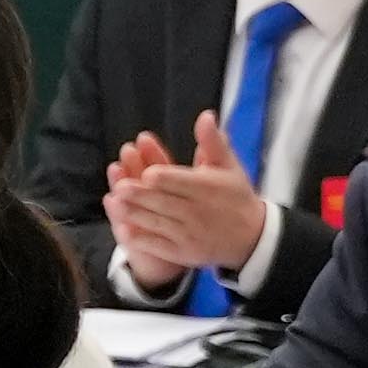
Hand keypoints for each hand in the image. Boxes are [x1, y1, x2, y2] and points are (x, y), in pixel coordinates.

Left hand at [97, 116, 272, 289]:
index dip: (163, 178)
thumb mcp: (229, 167)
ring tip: (115, 202)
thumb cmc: (235, 196)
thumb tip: (205, 116)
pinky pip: (158, 245)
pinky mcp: (183, 252)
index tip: (147, 172)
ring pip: (157, 223)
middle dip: (142, 195)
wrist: (251, 237)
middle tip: (120, 186)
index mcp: (209, 189)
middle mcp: (199, 213)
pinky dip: (140, 238)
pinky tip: (123, 229)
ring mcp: (190, 235)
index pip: (181, 182)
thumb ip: (213, 143)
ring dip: (135, 214)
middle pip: (165, 202)